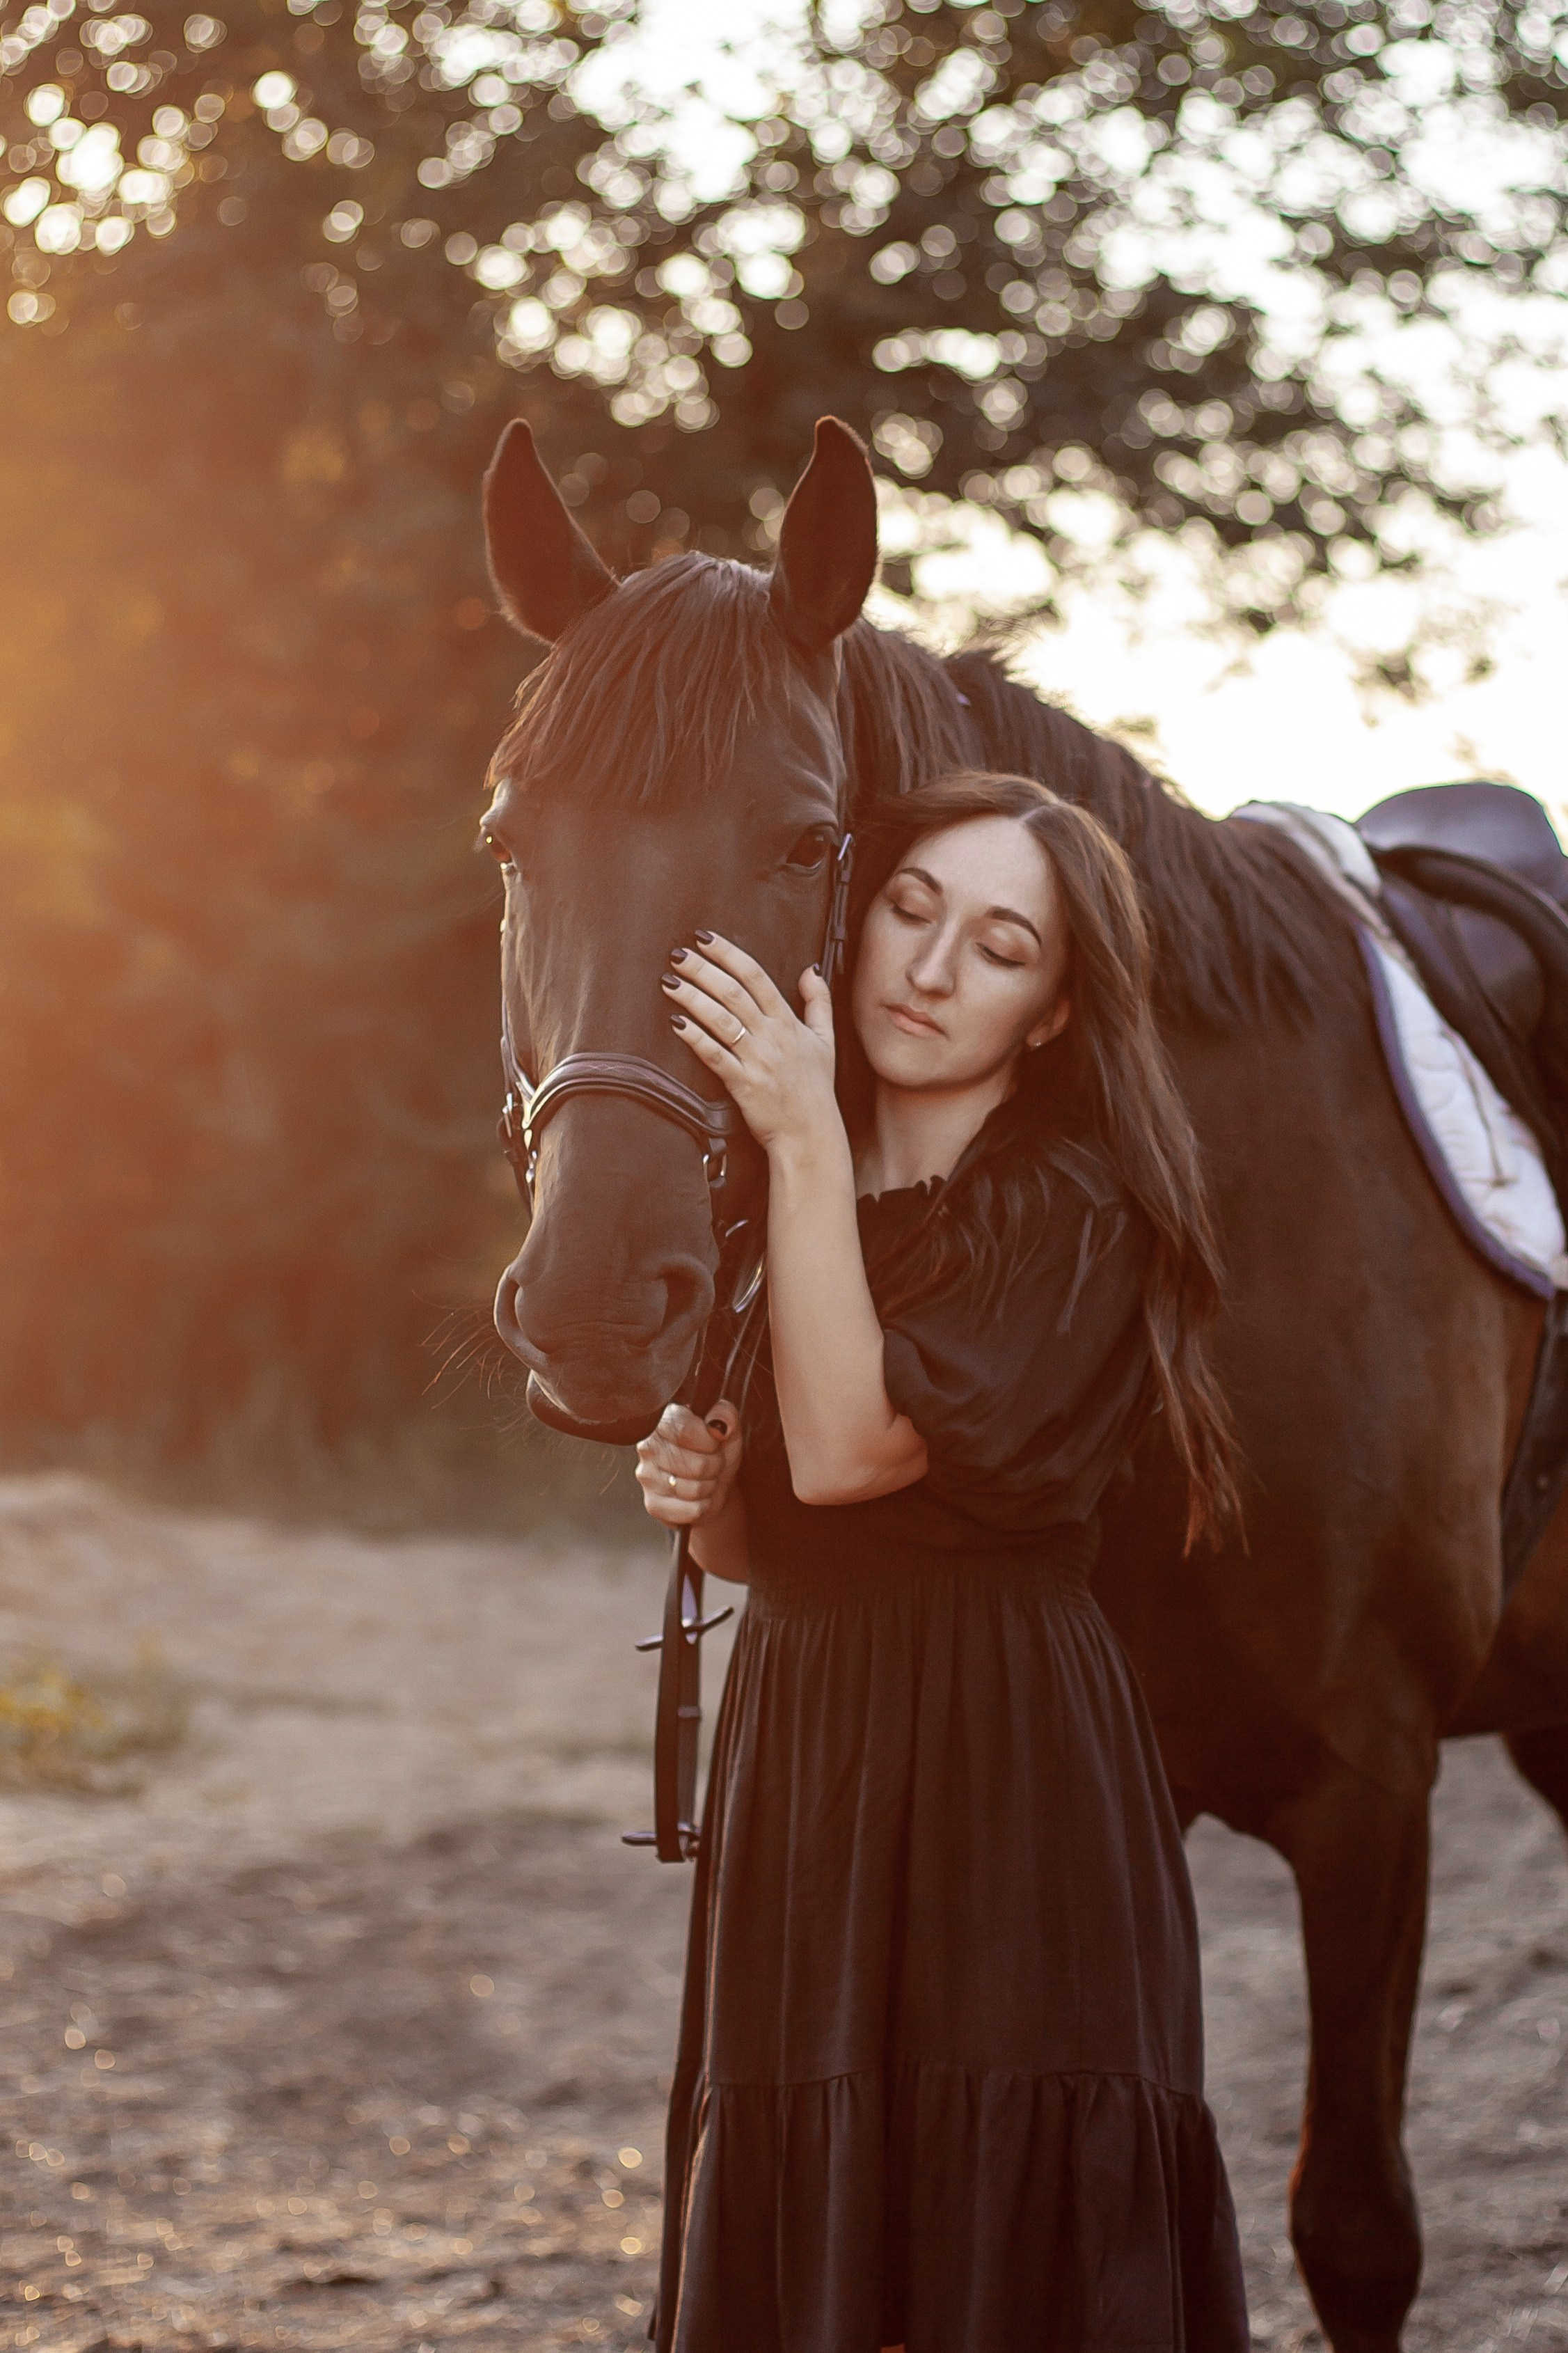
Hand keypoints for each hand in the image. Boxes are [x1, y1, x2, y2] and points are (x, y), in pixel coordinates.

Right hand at [635, 1400, 742, 1528]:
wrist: (714, 1486)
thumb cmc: (717, 1453)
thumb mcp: (728, 1429)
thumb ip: (726, 1415)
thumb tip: (718, 1423)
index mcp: (663, 1420)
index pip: (682, 1428)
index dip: (708, 1440)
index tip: (714, 1443)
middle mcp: (648, 1446)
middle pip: (695, 1463)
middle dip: (715, 1466)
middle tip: (713, 1464)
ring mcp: (647, 1476)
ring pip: (694, 1489)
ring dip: (710, 1487)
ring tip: (706, 1479)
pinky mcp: (652, 1504)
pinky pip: (691, 1509)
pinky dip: (703, 1506)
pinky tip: (698, 1497)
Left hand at [662, 933, 839, 1157]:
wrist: (810, 1133)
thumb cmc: (816, 1088)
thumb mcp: (826, 1040)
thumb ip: (818, 1002)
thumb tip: (811, 970)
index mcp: (789, 1022)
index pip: (756, 976)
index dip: (728, 954)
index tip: (704, 938)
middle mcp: (772, 1036)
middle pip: (733, 992)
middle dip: (703, 969)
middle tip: (678, 954)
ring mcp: (757, 1060)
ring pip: (721, 1019)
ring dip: (692, 997)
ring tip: (669, 981)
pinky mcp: (743, 1084)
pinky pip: (714, 1056)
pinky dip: (695, 1038)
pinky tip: (676, 1023)